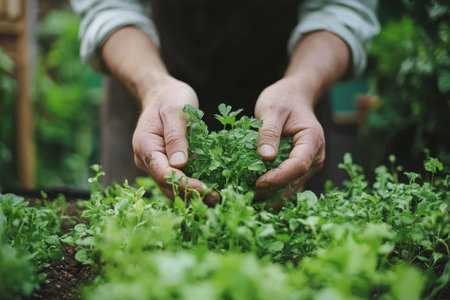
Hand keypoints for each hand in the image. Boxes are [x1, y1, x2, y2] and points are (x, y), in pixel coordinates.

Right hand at [132, 76, 219, 204]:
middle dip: (192, 194)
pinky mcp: (167, 164)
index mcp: (146, 147)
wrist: (162, 94)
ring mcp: (156, 164)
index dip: (185, 185)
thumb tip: (179, 164)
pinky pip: (179, 178)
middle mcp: (148, 160)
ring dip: (194, 194)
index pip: (164, 174)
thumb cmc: (169, 98)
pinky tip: (213, 188)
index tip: (207, 189)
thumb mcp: (175, 110)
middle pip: (168, 185)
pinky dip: (195, 185)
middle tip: (218, 199)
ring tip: (218, 198)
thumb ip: (176, 136)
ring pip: (173, 186)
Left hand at [254, 77, 324, 201]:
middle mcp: (315, 156)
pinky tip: (253, 193)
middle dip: (271, 190)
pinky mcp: (299, 169)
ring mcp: (309, 164)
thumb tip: (265, 157)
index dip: (278, 177)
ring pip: (291, 186)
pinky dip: (272, 190)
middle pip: (294, 180)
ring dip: (271, 194)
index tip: (258, 182)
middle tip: (246, 194)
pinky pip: (287, 183)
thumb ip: (269, 132)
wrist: (294, 96)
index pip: (298, 165)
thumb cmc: (284, 99)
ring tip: (248, 197)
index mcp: (312, 139)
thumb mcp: (273, 109)